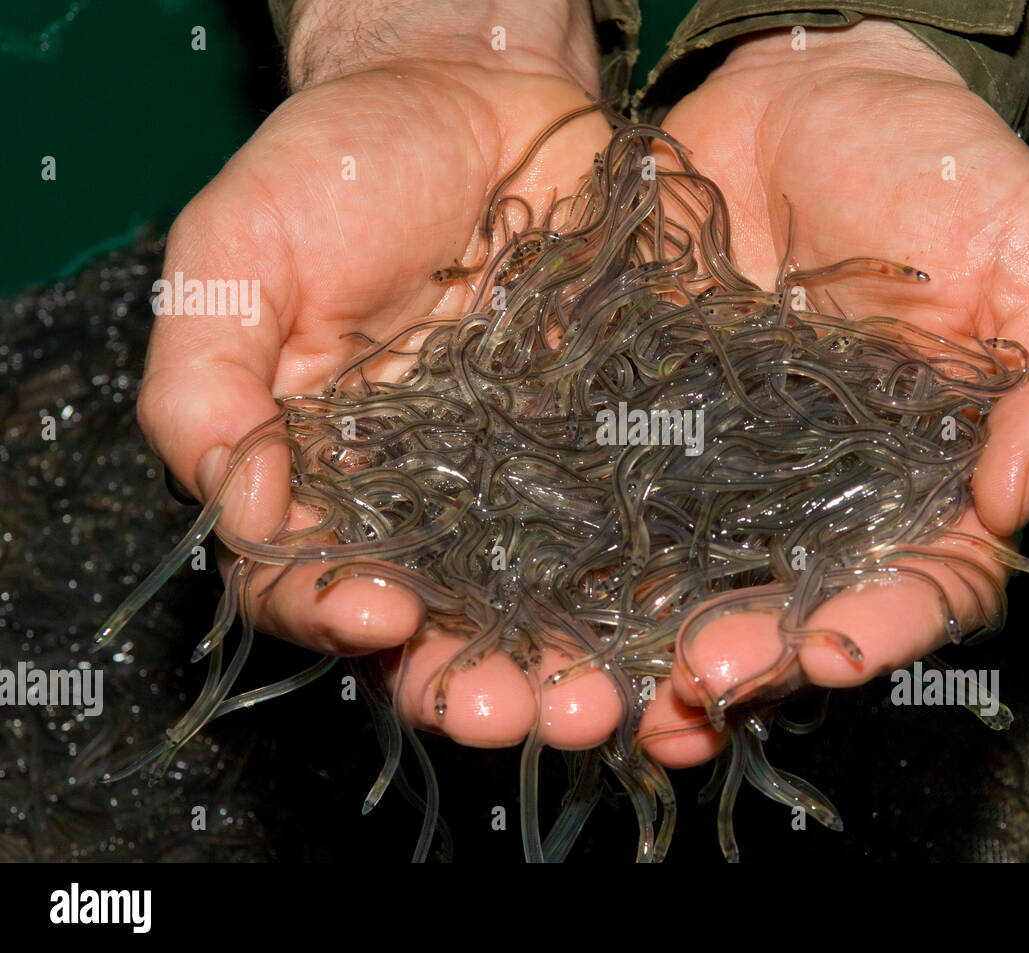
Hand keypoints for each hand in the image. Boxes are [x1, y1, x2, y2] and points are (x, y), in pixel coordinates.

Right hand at [138, 0, 620, 747]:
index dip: (334, 611)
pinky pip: (638, 537)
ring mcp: (529, 488)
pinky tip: (679, 632)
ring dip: (571, 666)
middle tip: (516, 712)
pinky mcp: (616, 452)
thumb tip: (238, 510)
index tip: (377, 612)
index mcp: (323, 478)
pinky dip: (656, 592)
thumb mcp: (237, 255)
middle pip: (442, 629)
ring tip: (601, 701)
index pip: (312, 582)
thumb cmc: (340, 168)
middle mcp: (426, 507)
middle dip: (473, 682)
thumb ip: (207, 381)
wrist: (476, 96)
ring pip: (547, 608)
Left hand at [636, 19, 1028, 766]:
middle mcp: (833, 499)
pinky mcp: (653, 433)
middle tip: (705, 677)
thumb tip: (1024, 492)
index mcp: (937, 483)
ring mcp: (735, 474)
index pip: (924, 584)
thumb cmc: (948, 174)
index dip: (884, 627)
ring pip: (702, 583)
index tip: (832, 647)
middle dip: (757, 654)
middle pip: (800, 607)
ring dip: (662, 645)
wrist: (814, 100)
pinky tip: (559, 608)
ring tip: (623, 691)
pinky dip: (592, 564)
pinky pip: (620, 509)